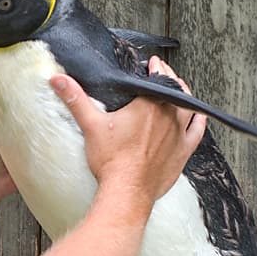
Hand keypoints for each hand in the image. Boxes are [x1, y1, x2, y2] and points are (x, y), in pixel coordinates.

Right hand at [51, 60, 204, 203]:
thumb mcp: (91, 125)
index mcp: (149, 104)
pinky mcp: (183, 151)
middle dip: (169, 79)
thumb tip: (58, 80)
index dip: (155, 68)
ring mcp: (179, 134)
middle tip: (163, 74)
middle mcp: (168, 115)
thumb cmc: (112, 161)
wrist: (127, 191)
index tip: (152, 63)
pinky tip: (197, 116)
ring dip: (185, 95)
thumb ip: (75, 99)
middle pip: (174, 89)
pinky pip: (197, 131)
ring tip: (179, 89)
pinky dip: (198, 121)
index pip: (157, 77)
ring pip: (188, 106)